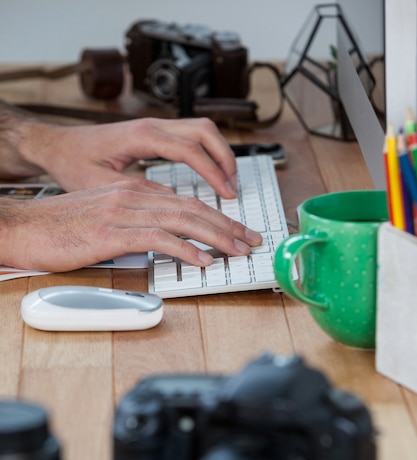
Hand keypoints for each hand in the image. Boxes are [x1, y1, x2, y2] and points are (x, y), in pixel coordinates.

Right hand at [0, 179, 261, 271]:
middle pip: (192, 208)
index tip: (235, 231)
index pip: (184, 202)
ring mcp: (124, 213)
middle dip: (227, 225)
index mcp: (132, 194)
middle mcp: (132, 197)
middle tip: (250, 240)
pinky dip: (185, 249)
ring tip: (238, 250)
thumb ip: (133, 226)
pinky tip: (203, 260)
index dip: (215, 217)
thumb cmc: (57, 228)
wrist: (23, 226)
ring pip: (183, 219)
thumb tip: (160, 241)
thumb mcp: (102, 221)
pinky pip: (159, 238)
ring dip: (216, 236)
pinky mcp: (113, 231)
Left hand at [22, 117, 237, 198]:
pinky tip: (210, 173)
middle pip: (205, 132)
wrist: (57, 145)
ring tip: (227, 182)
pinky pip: (192, 137)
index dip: (213, 172)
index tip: (225, 193)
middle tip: (233, 189)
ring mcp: (155, 127)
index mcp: (142, 136)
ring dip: (219, 154)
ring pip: (202, 130)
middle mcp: (152, 126)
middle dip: (225, 160)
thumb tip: (173, 203)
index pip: (190, 149)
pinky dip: (207, 153)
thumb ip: (140, 193)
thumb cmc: (74, 162)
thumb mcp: (102, 185)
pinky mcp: (154, 133)